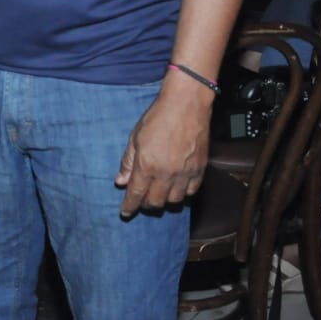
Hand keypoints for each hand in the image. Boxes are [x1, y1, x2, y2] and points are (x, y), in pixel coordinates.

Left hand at [115, 80, 210, 216]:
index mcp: (147, 165)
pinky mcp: (201, 170)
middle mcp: (167, 174)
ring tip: (159, 193)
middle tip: (141, 200)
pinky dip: (183, 193)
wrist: (186, 106)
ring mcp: (186, 173)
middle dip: (146, 205)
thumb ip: (128, 162)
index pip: (136, 194)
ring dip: (165, 200)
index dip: (129, 207)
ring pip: (175, 201)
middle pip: (155, 202)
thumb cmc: (157, 118)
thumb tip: (120, 181)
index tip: (125, 213)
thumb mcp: (135, 138)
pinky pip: (191, 192)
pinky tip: (177, 187)